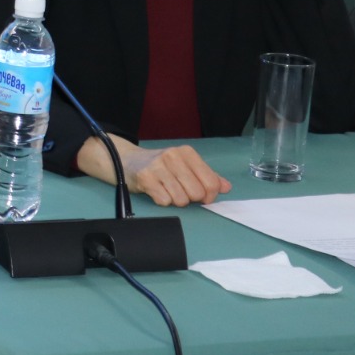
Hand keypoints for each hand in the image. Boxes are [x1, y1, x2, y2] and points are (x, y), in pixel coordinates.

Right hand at [78, 134, 230, 206]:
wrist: (128, 160)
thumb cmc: (161, 166)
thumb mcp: (185, 166)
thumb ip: (207, 176)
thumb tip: (227, 187)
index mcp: (187, 153)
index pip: (211, 182)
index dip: (209, 196)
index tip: (202, 198)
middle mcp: (173, 156)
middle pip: (197, 193)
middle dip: (190, 198)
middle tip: (179, 191)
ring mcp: (158, 166)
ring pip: (181, 199)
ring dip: (175, 200)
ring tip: (167, 190)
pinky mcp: (145, 177)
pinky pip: (164, 201)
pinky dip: (162, 201)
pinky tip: (156, 191)